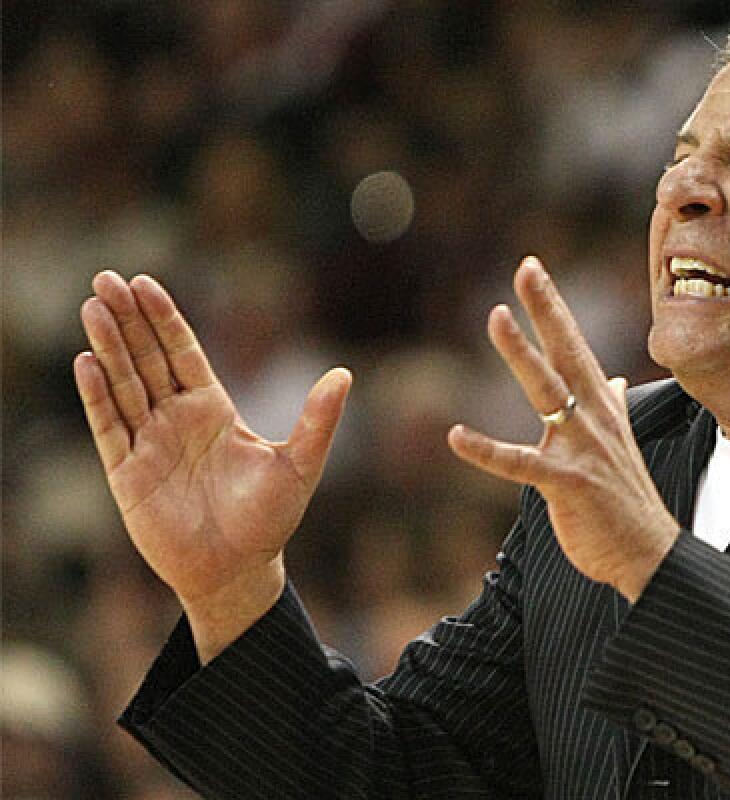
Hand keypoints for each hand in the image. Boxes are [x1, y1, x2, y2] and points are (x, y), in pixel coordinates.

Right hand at [75, 271, 350, 655]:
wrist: (238, 571)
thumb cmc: (270, 520)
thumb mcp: (300, 465)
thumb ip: (318, 420)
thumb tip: (343, 374)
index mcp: (213, 409)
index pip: (183, 352)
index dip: (164, 318)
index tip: (144, 282)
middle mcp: (176, 419)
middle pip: (146, 359)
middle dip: (127, 319)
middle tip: (105, 277)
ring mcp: (149, 444)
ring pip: (124, 385)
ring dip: (108, 347)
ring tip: (92, 307)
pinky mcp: (127, 475)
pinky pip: (109, 428)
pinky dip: (98, 397)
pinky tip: (87, 363)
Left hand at [448, 257, 678, 601]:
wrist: (648, 553)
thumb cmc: (628, 502)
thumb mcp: (623, 445)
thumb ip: (616, 407)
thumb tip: (617, 381)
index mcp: (602, 408)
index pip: (575, 347)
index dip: (553, 308)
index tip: (533, 270)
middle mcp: (593, 419)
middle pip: (566, 353)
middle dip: (546, 309)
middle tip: (526, 270)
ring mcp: (582, 449)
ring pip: (547, 391)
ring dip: (522, 353)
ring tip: (497, 316)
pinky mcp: (566, 483)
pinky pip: (520, 464)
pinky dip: (487, 451)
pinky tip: (457, 436)